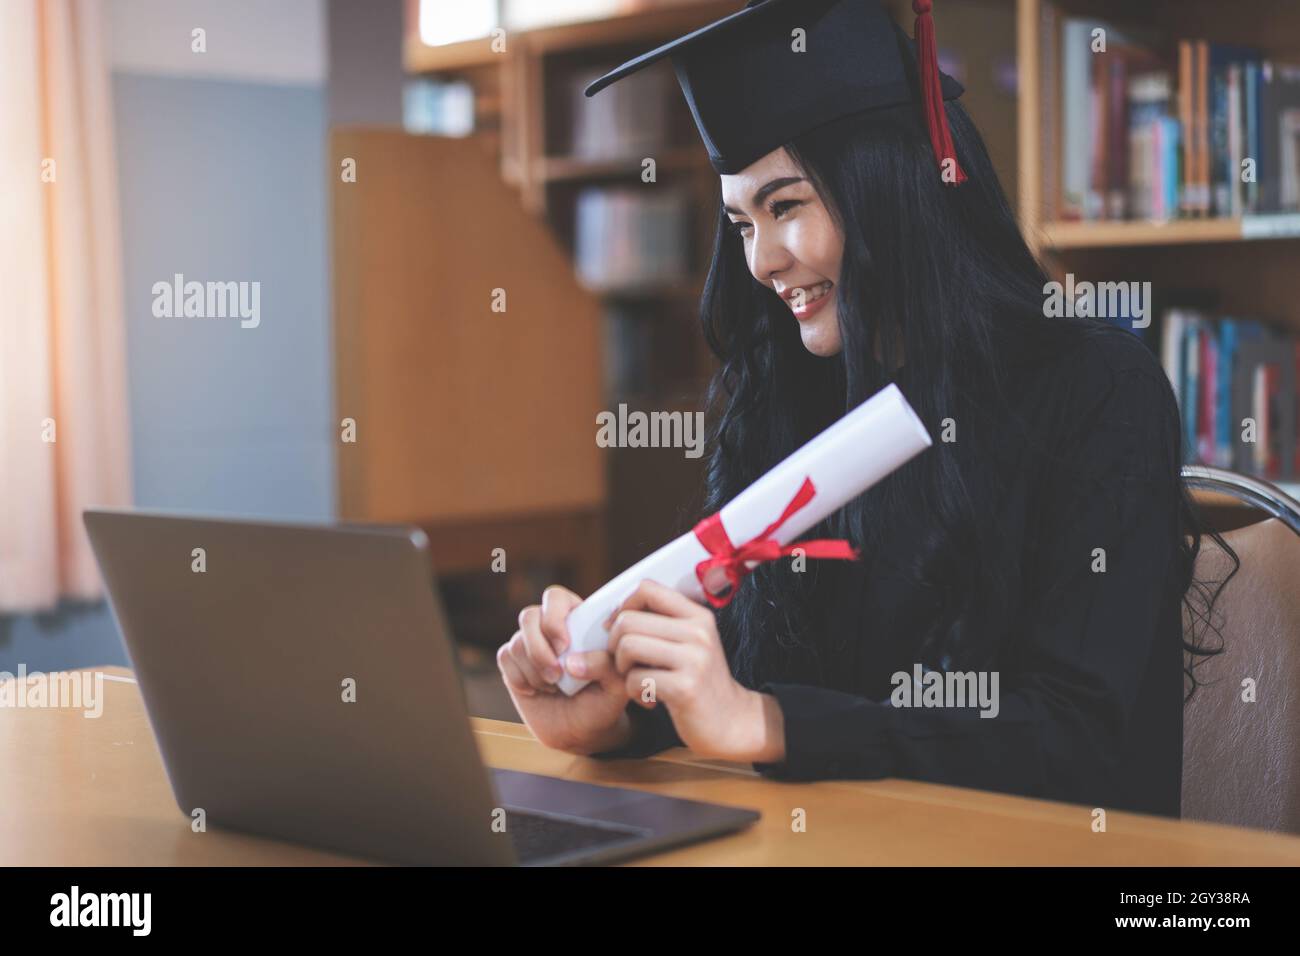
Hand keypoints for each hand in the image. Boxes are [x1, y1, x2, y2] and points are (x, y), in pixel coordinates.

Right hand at [497, 585, 632, 754]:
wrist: (581, 729)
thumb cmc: (603, 700)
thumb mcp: (617, 684)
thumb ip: (605, 665)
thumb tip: (570, 661)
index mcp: (577, 619)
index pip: (556, 598)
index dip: (554, 617)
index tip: (565, 646)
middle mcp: (549, 626)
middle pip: (529, 616)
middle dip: (539, 647)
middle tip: (556, 674)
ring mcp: (528, 643)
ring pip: (517, 642)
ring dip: (535, 670)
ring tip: (554, 686)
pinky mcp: (512, 661)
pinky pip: (505, 658)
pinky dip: (521, 678)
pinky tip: (537, 691)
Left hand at [605, 580, 784, 762]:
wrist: (731, 721)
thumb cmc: (700, 681)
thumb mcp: (691, 643)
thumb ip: (662, 623)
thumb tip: (614, 615)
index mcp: (698, 615)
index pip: (647, 589)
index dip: (624, 607)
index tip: (621, 629)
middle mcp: (699, 632)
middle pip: (628, 620)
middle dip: (615, 644)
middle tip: (626, 663)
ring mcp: (694, 659)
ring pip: (628, 646)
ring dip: (622, 668)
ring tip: (637, 680)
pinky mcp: (685, 688)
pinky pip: (635, 679)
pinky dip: (633, 692)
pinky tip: (649, 700)